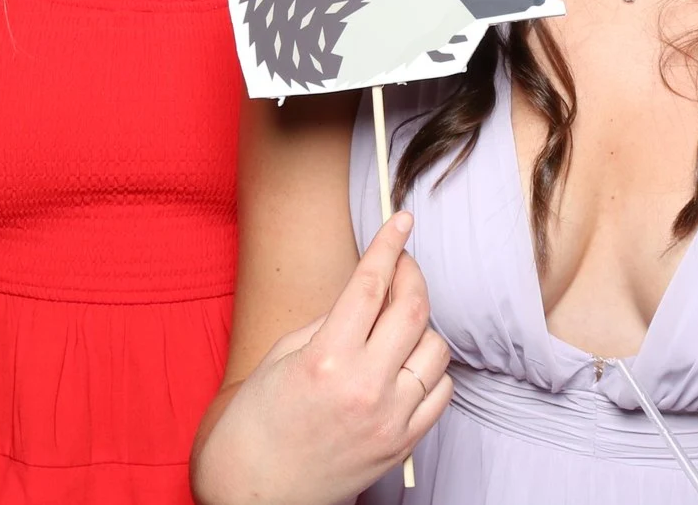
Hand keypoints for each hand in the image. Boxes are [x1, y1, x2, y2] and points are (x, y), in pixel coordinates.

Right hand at [197, 212, 452, 504]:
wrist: (257, 493)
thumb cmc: (258, 422)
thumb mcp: (282, 356)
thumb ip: (330, 321)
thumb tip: (368, 290)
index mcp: (326, 359)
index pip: (370, 285)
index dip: (389, 244)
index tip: (402, 220)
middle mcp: (365, 387)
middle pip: (412, 310)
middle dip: (412, 274)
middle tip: (403, 263)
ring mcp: (389, 419)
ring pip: (435, 349)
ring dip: (421, 326)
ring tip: (395, 325)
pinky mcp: (403, 444)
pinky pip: (441, 391)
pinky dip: (431, 369)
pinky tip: (408, 364)